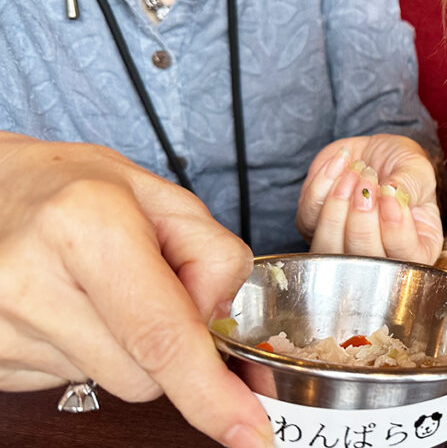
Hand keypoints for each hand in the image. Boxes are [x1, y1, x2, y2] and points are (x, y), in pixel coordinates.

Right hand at [0, 134, 271, 447]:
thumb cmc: (74, 189)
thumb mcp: (160, 196)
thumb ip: (212, 256)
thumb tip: (221, 324)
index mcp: (85, 224)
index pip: (161, 334)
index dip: (211, 392)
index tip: (249, 432)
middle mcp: (31, 279)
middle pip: (145, 373)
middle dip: (167, 344)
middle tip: (142, 283)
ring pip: (111, 382)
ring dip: (123, 347)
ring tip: (94, 287)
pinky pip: (68, 383)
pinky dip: (85, 351)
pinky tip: (65, 305)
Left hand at [295, 134, 442, 264]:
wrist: (373, 151)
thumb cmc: (402, 165)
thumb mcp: (418, 169)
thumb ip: (411, 184)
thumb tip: (394, 192)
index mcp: (415, 251)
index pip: (405, 259)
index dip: (395, 230)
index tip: (390, 194)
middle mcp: (377, 259)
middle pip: (363, 261)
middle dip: (362, 217)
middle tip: (369, 178)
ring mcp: (341, 247)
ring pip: (329, 247)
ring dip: (338, 205)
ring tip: (354, 171)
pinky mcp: (313, 227)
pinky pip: (308, 218)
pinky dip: (320, 187)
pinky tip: (340, 163)